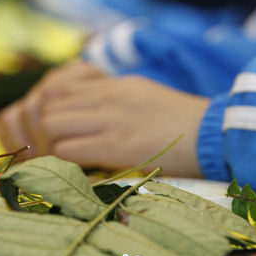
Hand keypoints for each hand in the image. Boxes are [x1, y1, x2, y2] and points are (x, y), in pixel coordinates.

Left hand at [0, 61, 209, 176]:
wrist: (213, 134)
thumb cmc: (179, 120)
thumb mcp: (140, 94)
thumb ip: (109, 97)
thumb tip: (85, 111)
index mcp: (111, 85)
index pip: (57, 88)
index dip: (49, 111)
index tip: (56, 131)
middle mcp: (105, 98)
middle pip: (48, 106)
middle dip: (43, 130)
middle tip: (53, 150)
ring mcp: (109, 121)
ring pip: (51, 126)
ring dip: (50, 146)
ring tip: (65, 162)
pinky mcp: (115, 146)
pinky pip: (67, 151)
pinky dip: (63, 163)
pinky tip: (78, 171)